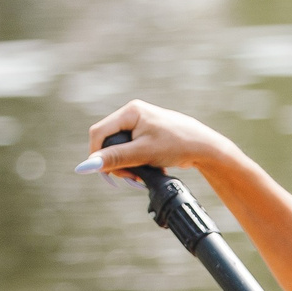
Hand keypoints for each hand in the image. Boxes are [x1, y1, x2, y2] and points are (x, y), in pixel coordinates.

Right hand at [83, 101, 236, 179]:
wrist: (204, 148)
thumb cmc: (177, 145)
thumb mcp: (142, 153)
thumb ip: (114, 159)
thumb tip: (87, 166)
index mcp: (130, 112)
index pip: (99, 133)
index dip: (97, 154)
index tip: (105, 173)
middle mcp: (132, 115)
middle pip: (108, 142)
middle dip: (116, 163)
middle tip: (130, 178)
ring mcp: (139, 125)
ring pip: (119, 149)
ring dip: (126, 166)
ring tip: (140, 177)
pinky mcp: (146, 136)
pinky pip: (130, 151)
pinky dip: (135, 164)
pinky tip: (145, 172)